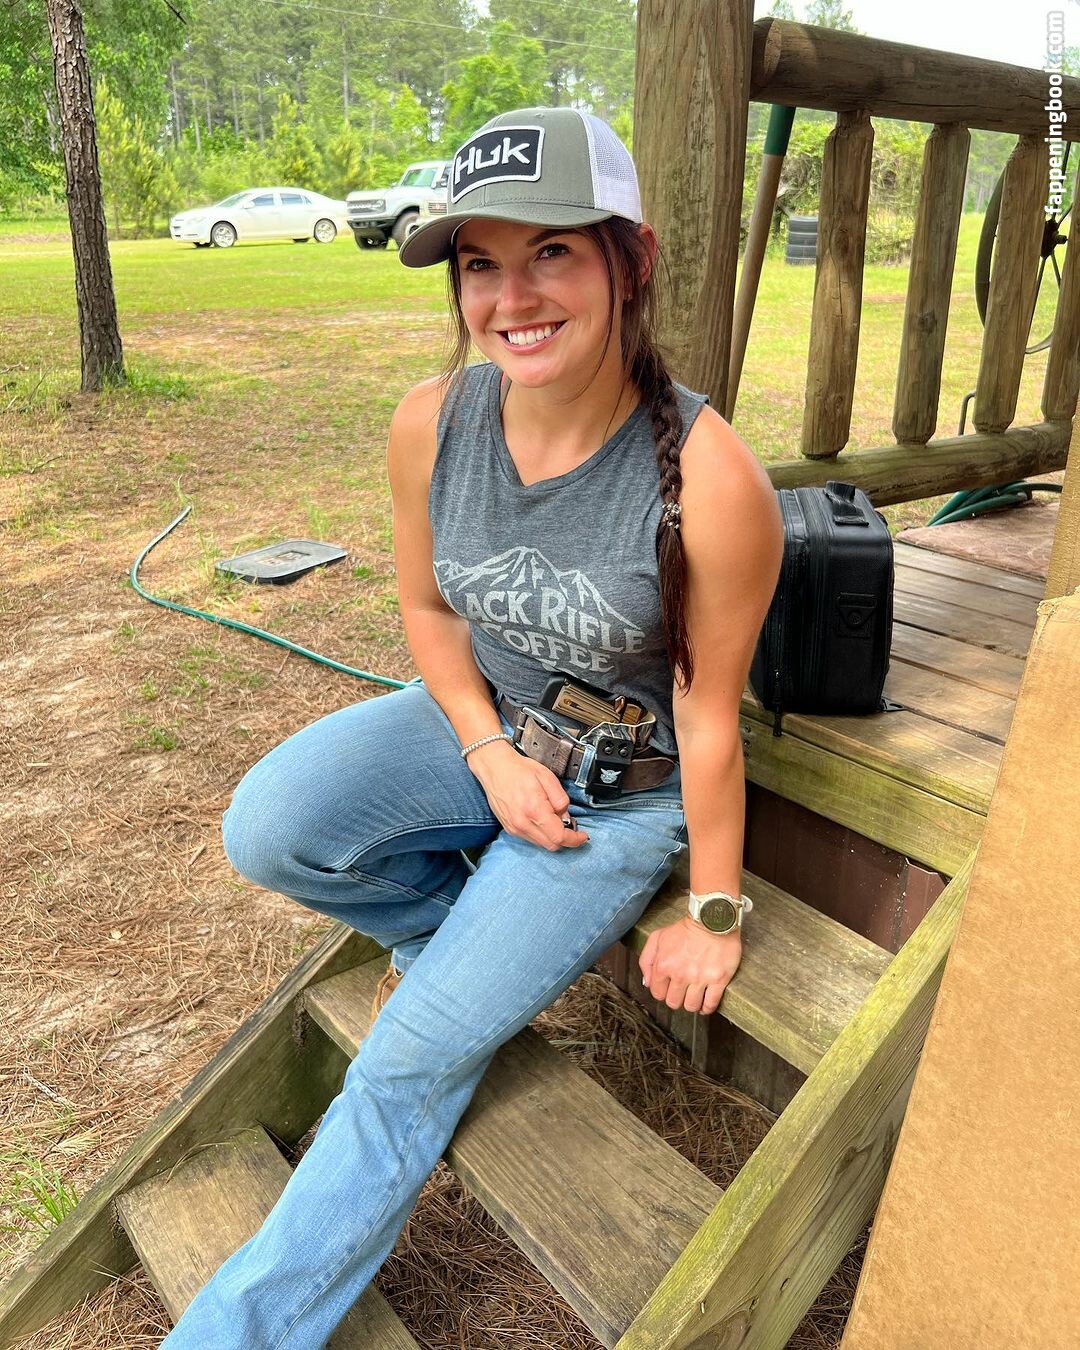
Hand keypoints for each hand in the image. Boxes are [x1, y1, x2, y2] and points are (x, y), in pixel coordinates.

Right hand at [468, 741, 589, 851]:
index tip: (583, 836)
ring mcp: (514, 828)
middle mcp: (522, 823)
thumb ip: (561, 800)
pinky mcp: (509, 828)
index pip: (559, 837)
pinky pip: (531, 839)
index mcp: (534, 810)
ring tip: (554, 818)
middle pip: (551, 845)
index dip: (575, 839)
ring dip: (552, 836)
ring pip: (541, 844)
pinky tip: (542, 819)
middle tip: (570, 825)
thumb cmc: (519, 769)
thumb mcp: (547, 777)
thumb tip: (566, 817)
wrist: (494, 767)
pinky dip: (541, 834)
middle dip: (565, 838)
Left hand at [639, 916, 741, 1014]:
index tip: (669, 989)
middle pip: (674, 1003)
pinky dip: (707, 1007)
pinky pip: (711, 1003)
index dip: (663, 992)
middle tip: (682, 992)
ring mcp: (700, 978)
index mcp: (664, 965)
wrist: (711, 918)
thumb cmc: (686, 928)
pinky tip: (705, 1004)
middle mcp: (680, 974)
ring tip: (694, 997)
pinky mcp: (718, 979)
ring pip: (691, 1006)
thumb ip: (647, 960)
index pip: (658, 993)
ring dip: (692, 1004)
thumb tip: (648, 983)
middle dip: (677, 999)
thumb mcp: (658, 937)